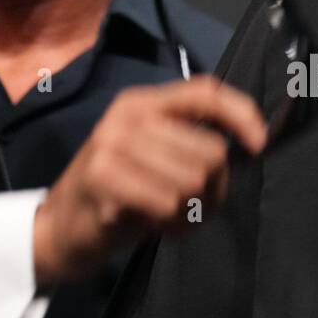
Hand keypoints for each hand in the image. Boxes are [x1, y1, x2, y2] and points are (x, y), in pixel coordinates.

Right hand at [32, 76, 265, 284]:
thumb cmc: (117, 193)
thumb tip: (248, 145)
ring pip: (193, 180)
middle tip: (187, 208)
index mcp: (142, 102)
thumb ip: (190, 143)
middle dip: (212, 191)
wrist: (59, 227)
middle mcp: (128, 115)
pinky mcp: (102, 176)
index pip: (205, 91)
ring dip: (189, 212)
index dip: (241, 113)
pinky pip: (168, 202)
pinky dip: (169, 224)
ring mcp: (112, 143)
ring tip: (165, 217)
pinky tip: (148, 225)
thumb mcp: (153, 157)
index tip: (258, 145)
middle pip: (210, 151)